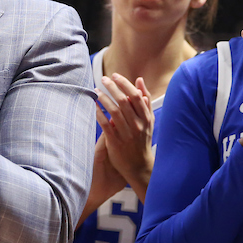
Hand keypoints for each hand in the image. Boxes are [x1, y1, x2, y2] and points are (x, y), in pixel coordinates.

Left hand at [97, 74, 154, 198]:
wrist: (139, 166)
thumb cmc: (142, 139)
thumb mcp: (149, 120)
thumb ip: (144, 100)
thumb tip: (139, 80)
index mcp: (146, 118)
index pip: (136, 96)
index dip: (125, 84)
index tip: (115, 75)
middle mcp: (138, 125)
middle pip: (124, 101)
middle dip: (113, 87)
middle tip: (104, 78)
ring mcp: (127, 134)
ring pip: (114, 111)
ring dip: (104, 98)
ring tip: (96, 90)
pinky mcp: (116, 142)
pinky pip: (106, 124)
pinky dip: (99, 113)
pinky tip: (93, 105)